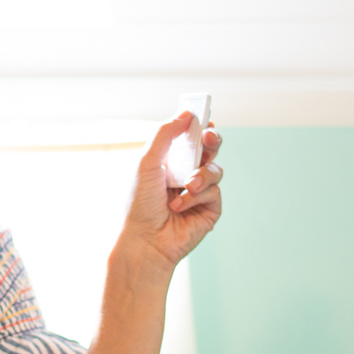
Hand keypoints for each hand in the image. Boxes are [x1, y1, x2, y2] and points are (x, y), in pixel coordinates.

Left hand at [114, 113, 223, 273]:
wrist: (143, 240)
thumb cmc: (138, 203)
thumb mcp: (147, 161)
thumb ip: (165, 134)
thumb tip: (187, 113)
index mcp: (169, 162)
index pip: (189, 139)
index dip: (198, 126)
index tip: (204, 116)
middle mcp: (185, 176)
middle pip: (208, 150)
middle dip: (212, 139)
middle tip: (208, 137)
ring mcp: (198, 193)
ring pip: (215, 169)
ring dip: (203, 174)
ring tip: (187, 185)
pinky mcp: (208, 211)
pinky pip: (215, 192)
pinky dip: (198, 196)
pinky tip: (180, 206)